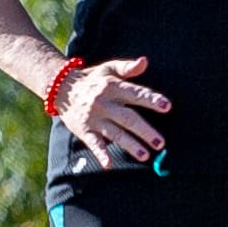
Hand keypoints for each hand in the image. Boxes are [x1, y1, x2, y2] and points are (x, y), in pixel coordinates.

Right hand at [53, 54, 170, 164]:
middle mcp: (104, 102)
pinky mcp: (84, 130)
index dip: (151, 100)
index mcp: (112, 86)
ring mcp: (94, 118)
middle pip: (128, 118)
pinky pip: (94, 143)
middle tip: (160, 143)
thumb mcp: (108, 69)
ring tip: (145, 155)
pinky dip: (101, 154)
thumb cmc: (92, 79)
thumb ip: (127, 68)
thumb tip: (145, 61)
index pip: (135, 94)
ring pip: (115, 133)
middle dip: (145, 131)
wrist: (61, 87)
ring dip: (130, 145)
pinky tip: (109, 164)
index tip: (167, 106)